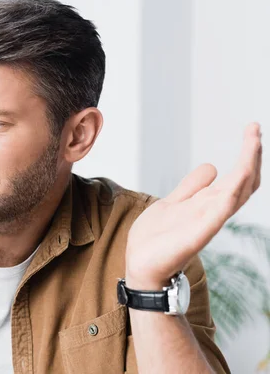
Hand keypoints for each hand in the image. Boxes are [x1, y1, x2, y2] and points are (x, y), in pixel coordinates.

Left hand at [125, 123, 261, 288]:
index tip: (251, 130)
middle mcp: (211, 211)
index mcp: (206, 203)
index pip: (236, 177)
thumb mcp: (173, 203)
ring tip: (254, 141)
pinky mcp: (198, 232)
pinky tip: (241, 173)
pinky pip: (221, 210)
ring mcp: (207, 221)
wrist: (141, 266)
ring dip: (247, 165)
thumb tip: (212, 166)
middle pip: (242, 181)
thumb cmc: (156, 239)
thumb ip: (192, 187)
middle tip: (256, 129)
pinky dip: (233, 191)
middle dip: (251, 155)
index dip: (246, 156)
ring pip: (236, 191)